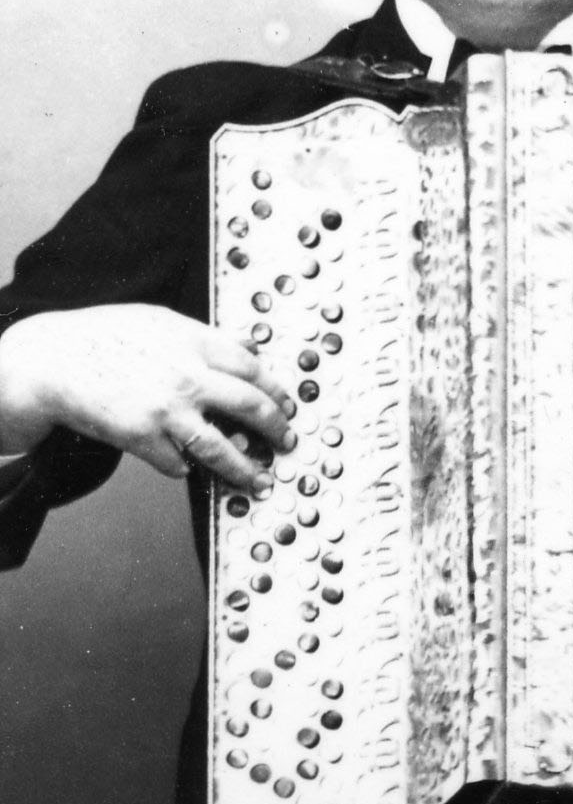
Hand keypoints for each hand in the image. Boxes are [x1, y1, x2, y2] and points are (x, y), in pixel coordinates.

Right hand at [0, 304, 294, 495]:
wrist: (53, 359)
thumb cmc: (105, 337)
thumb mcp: (159, 321)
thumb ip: (206, 336)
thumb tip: (251, 342)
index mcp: (194, 342)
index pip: (254, 369)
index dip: (278, 391)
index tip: (289, 405)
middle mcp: (187, 376)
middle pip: (252, 407)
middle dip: (278, 429)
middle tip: (288, 443)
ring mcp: (166, 410)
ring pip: (223, 449)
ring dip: (247, 470)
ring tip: (261, 481)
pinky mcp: (143, 438)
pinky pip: (177, 464)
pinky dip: (184, 468)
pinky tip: (185, 466)